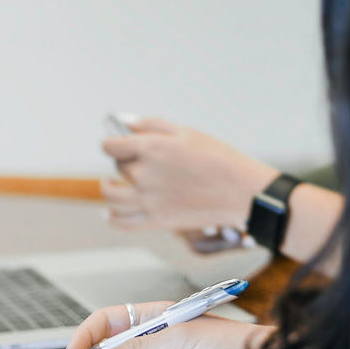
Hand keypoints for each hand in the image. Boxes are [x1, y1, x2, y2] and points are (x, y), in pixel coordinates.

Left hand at [100, 118, 278, 230]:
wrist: (240, 191)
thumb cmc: (217, 158)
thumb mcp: (186, 132)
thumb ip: (151, 125)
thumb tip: (126, 125)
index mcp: (151, 148)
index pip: (111, 146)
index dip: (111, 142)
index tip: (115, 143)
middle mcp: (145, 174)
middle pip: (118, 166)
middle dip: (124, 160)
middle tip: (137, 160)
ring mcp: (148, 200)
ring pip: (112, 195)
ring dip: (108, 187)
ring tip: (110, 183)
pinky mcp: (156, 221)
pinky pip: (123, 223)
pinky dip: (112, 219)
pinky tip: (110, 213)